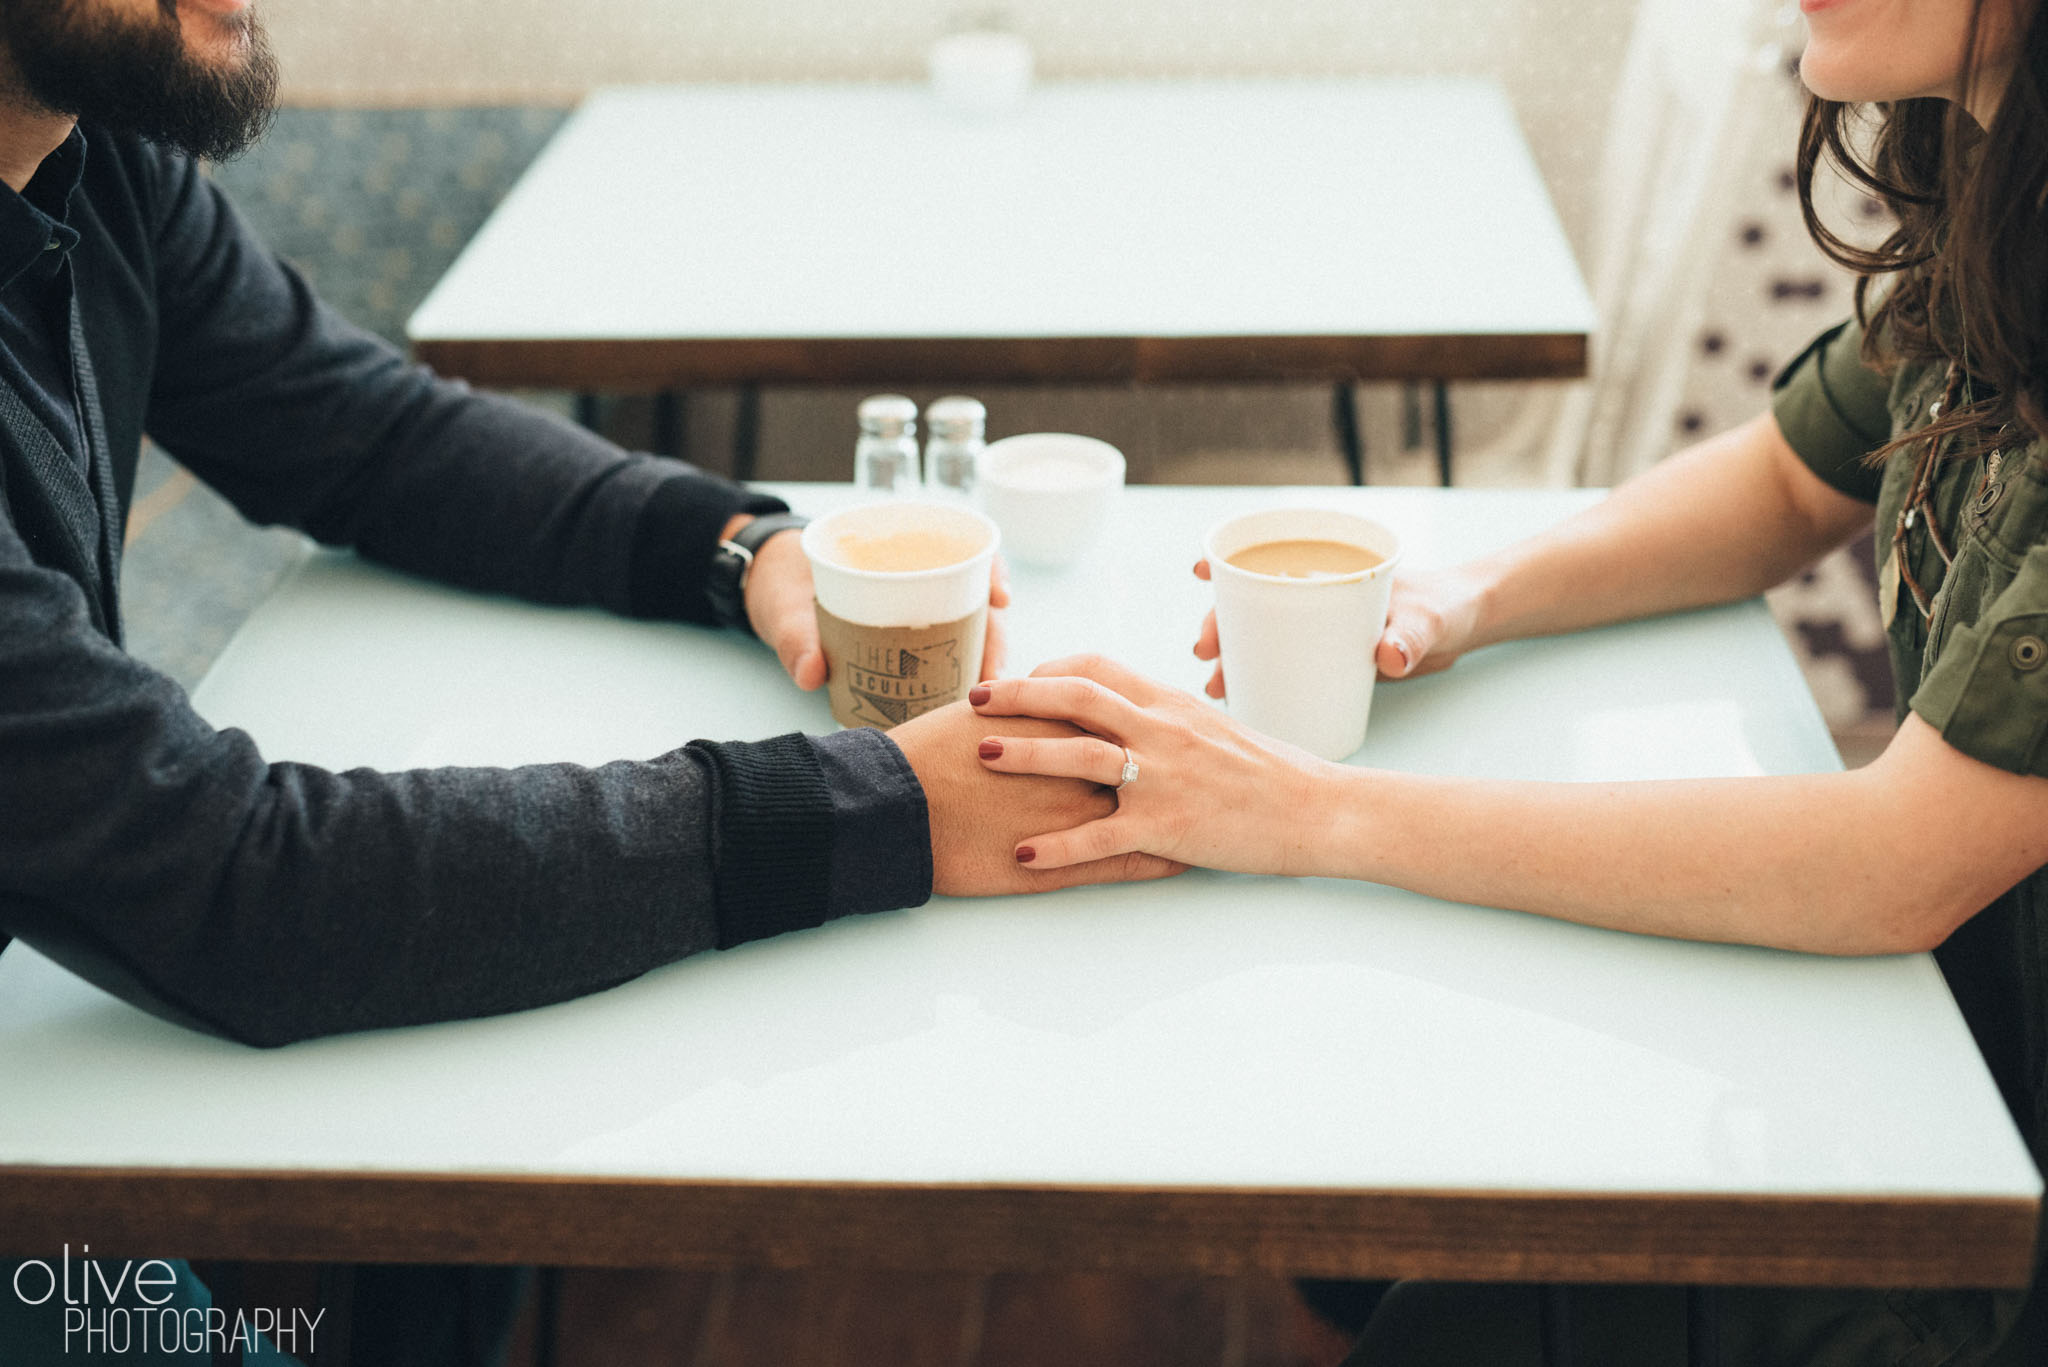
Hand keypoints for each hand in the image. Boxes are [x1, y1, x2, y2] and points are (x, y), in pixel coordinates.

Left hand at [737, 516, 1011, 690]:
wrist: (764, 587)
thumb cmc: (780, 582)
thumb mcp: (785, 606)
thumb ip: (795, 638)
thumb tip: (812, 675)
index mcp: (895, 549)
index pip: (962, 547)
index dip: (991, 569)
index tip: (1000, 597)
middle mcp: (916, 578)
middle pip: (975, 598)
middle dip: (995, 634)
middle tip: (993, 673)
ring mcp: (915, 610)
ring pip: (967, 630)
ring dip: (981, 660)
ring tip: (983, 697)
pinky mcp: (906, 643)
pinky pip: (943, 655)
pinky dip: (957, 674)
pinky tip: (963, 702)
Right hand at [887, 698, 1185, 894]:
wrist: (893, 806)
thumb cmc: (923, 758)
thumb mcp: (974, 717)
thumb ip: (1013, 707)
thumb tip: (1025, 695)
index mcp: (1056, 725)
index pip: (1116, 715)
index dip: (1142, 722)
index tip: (1162, 725)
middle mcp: (1076, 765)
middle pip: (1143, 760)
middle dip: (1174, 764)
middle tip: (1198, 765)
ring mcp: (1074, 816)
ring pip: (1146, 812)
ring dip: (1178, 815)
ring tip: (1204, 815)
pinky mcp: (1061, 862)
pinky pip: (1123, 863)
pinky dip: (1156, 864)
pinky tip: (1179, 865)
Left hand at [969, 654, 1339, 875]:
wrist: (1319, 809)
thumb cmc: (1270, 772)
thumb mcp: (1214, 727)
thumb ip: (1167, 718)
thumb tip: (1127, 713)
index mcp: (1170, 703)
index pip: (1097, 667)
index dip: (1050, 670)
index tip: (1019, 682)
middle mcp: (1162, 730)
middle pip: (1076, 696)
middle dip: (1018, 695)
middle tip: (975, 700)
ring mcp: (1163, 777)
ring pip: (1079, 754)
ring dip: (1025, 752)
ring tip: (982, 756)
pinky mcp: (1168, 826)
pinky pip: (1098, 836)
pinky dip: (1055, 847)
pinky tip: (1021, 855)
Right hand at [1191, 558, 1483, 696]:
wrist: (1463, 629)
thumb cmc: (1445, 607)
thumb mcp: (1429, 619)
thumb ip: (1410, 637)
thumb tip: (1389, 658)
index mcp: (1330, 569)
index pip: (1270, 555)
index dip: (1230, 559)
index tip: (1204, 569)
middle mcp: (1314, 594)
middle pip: (1251, 602)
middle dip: (1219, 623)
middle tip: (1206, 651)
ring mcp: (1316, 626)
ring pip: (1260, 637)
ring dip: (1232, 659)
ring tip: (1217, 686)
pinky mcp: (1325, 657)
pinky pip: (1282, 664)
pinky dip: (1259, 679)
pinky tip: (1241, 701)